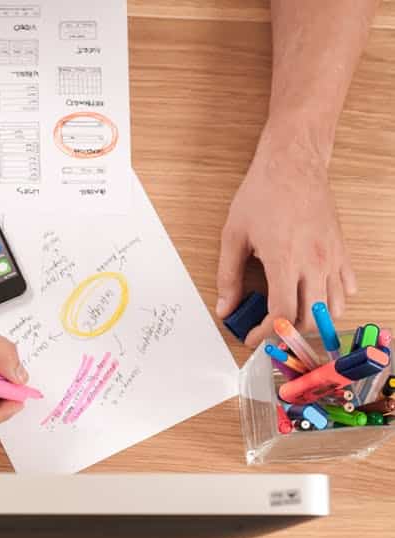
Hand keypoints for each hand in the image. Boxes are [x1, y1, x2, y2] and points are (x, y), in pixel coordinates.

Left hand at [216, 127, 356, 346]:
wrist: (293, 165)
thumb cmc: (262, 194)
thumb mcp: (233, 235)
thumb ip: (228, 276)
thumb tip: (225, 307)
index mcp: (285, 261)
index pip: (282, 315)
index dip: (266, 334)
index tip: (252, 337)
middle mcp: (314, 263)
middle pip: (310, 319)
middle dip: (287, 332)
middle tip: (268, 330)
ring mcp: (332, 257)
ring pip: (333, 308)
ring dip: (312, 320)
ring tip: (290, 316)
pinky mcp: (342, 250)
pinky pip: (347, 286)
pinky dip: (333, 300)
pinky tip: (314, 296)